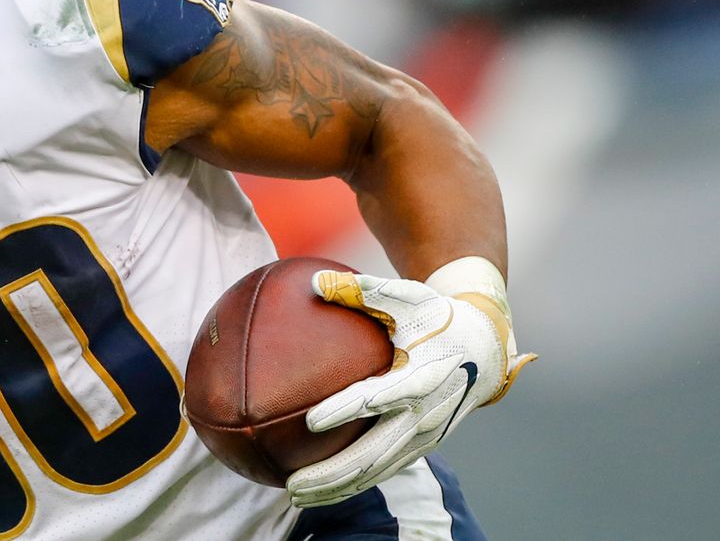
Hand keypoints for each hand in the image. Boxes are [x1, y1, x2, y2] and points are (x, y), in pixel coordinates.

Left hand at [285, 271, 535, 508]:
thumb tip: (313, 281)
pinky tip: (318, 491)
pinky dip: (352, 485)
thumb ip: (363, 290)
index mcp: (422, 375)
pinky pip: (384, 471)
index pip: (379, 397)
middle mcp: (426, 413)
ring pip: (377, 471)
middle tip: (291, 484)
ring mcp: (426, 435)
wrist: (486, 347)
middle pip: (375, 453)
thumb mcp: (407, 297)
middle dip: (333, 473)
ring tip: (294, 497)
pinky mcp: (424, 446)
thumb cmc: (436, 316)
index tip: (311, 420)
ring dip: (337, 488)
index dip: (346, 410)